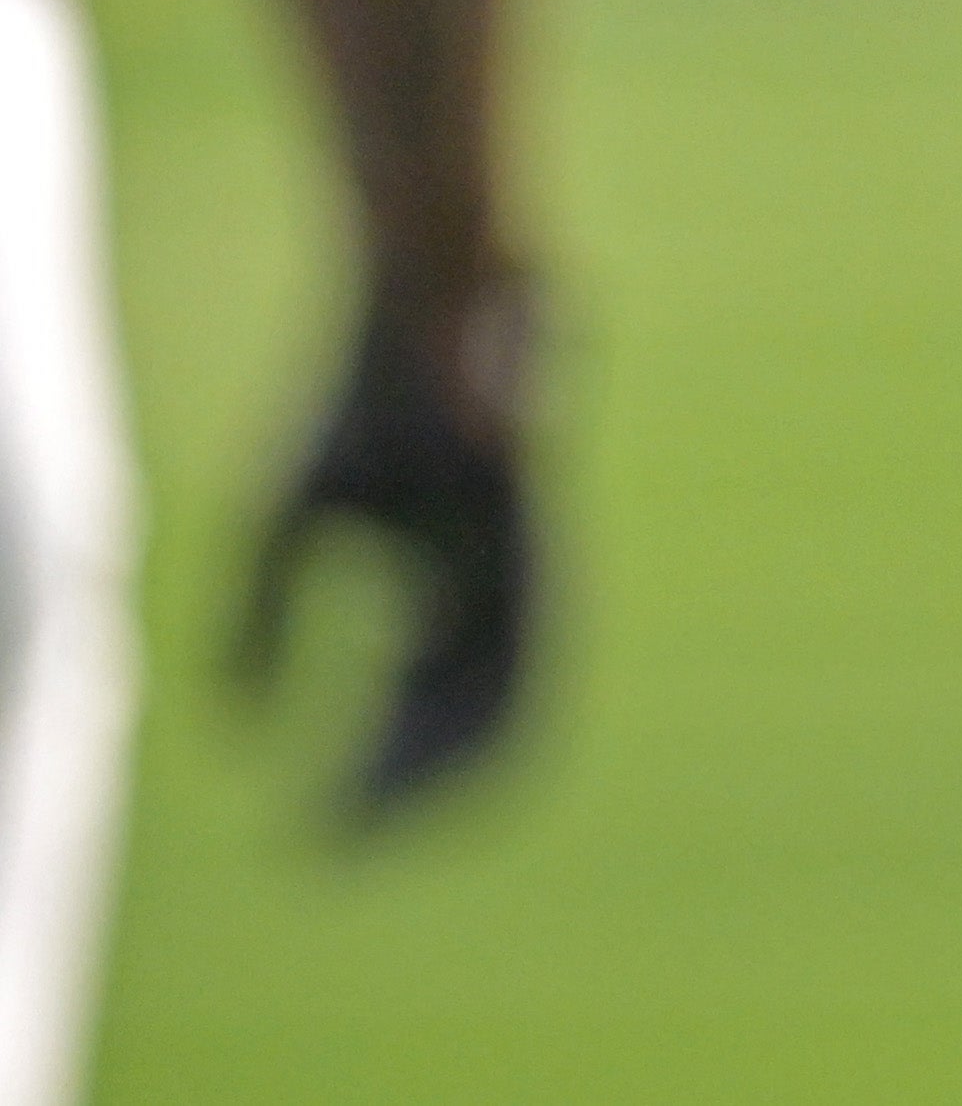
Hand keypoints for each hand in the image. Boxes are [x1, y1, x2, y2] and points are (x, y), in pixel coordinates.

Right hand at [237, 279, 535, 825]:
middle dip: (411, 784)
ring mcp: (526, 550)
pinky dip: (486, 670)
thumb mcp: (283, 528)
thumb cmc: (349, 408)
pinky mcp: (541, 514)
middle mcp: (494, 581)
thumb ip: (261, 625)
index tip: (322, 832)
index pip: (417, 706)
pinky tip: (424, 716)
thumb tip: (243, 734)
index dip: (374, 772)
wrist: (419, 294)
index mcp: (442, 585)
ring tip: (382, 809)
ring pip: (510, 680)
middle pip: (467, 711)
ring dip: (449, 748)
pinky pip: (532, 614)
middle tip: (351, 844)